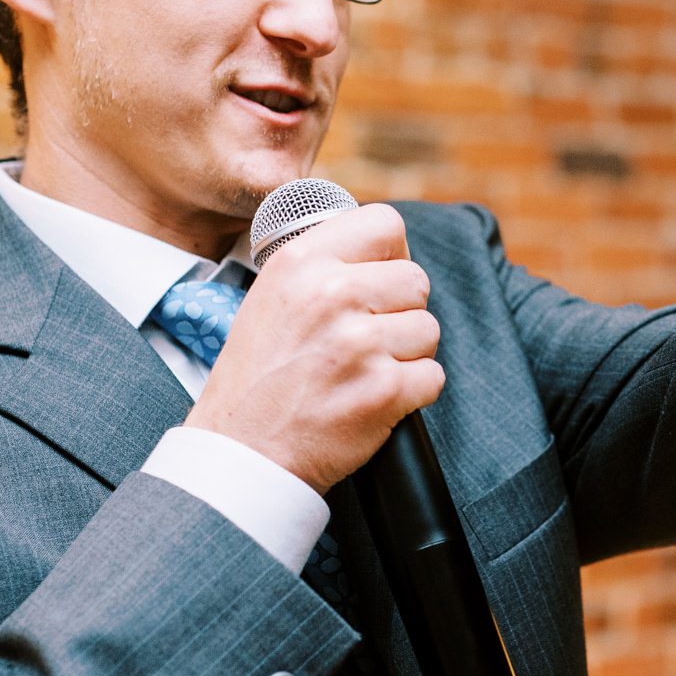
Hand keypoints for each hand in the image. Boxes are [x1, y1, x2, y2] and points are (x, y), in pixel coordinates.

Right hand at [185, 204, 442, 492]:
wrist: (242, 452)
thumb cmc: (258, 378)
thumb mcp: (271, 297)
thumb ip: (323, 265)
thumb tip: (383, 249)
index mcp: (300, 262)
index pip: (385, 223)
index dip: (391, 254)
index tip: (378, 281)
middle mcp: (331, 293)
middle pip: (415, 279)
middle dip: (400, 311)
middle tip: (364, 340)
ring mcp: (360, 342)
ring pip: (428, 329)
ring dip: (406, 354)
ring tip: (362, 372)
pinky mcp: (384, 390)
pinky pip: (433, 376)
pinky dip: (412, 393)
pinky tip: (372, 399)